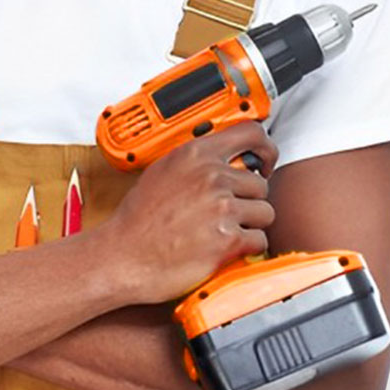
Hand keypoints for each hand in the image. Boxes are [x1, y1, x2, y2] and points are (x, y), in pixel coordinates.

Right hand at [96, 121, 278, 303]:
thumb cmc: (138, 221)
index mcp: (196, 155)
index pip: (251, 134)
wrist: (124, 256)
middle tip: (229, 214)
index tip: (265, 160)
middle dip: (250, 201)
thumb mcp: (163, 172)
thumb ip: (196, 162)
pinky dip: (248, 248)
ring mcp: (222, 208)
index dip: (266, 148)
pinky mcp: (228, 239)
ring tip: (224, 231)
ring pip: (264, 213)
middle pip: (261, 184)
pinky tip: (226, 248)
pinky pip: (260, 240)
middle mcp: (212, 177)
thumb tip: (224, 159)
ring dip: (251, 225)